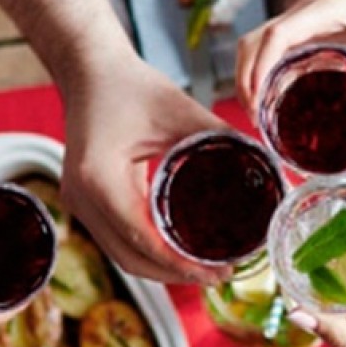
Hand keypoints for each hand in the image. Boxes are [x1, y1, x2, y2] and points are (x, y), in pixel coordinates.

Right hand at [61, 59, 230, 283]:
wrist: (90, 71)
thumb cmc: (131, 85)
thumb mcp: (181, 111)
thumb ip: (224, 140)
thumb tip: (268, 168)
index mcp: (99, 177)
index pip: (143, 238)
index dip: (181, 263)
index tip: (218, 271)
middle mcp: (80, 197)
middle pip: (130, 258)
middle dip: (175, 274)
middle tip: (219, 275)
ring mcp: (77, 203)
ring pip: (122, 256)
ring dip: (161, 269)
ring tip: (204, 270)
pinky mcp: (84, 203)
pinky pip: (117, 240)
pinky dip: (147, 252)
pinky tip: (178, 253)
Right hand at [237, 0, 345, 147]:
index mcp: (325, 10)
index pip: (275, 36)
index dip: (258, 68)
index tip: (256, 100)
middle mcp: (309, 11)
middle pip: (254, 40)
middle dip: (245, 77)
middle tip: (254, 117)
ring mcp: (307, 17)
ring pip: (259, 41)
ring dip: (249, 72)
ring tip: (257, 110)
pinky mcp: (313, 25)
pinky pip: (276, 45)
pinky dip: (264, 67)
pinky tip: (273, 95)